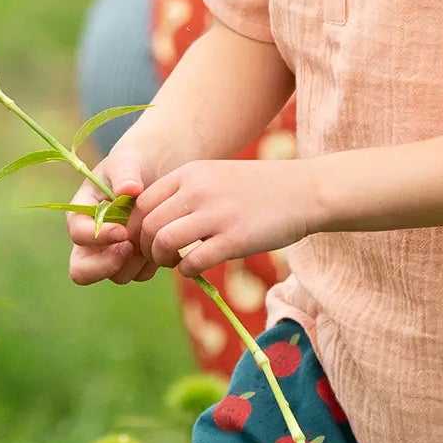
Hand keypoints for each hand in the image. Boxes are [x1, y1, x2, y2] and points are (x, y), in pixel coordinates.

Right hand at [67, 146, 154, 287]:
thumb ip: (125, 174)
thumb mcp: (127, 162)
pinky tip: (162, 241)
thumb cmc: (133, 165)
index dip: (97, 237)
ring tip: (152, 238)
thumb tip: (128, 190)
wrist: (155, 173)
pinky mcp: (134, 260)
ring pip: (117, 276)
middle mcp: (91, 240)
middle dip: (107, 265)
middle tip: (131, 247)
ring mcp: (112, 254)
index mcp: (81, 214)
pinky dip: (152, 263)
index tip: (122, 231)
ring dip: (135, 263)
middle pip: (83, 271)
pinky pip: (140, 274)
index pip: (78, 235)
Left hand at [135, 157, 317, 277]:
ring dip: (162, 259)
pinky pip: (192, 262)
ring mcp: (217, 214)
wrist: (306, 191)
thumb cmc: (261, 189)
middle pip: (148, 224)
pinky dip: (186, 270)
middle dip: (145, 247)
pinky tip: (195, 268)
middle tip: (158, 256)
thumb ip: (187, 193)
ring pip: (163, 242)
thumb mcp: (217, 177)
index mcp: (191, 172)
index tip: (144, 240)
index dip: (136, 226)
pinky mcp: (235, 239)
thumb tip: (156, 221)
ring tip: (173, 262)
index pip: (142, 201)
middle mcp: (199, 190)